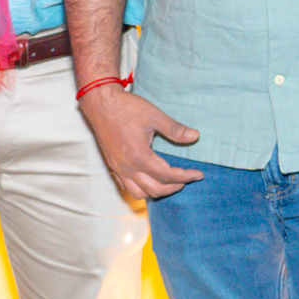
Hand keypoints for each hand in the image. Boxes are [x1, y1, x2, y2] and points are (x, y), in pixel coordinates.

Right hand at [78, 84, 200, 201]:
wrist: (100, 104)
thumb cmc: (126, 108)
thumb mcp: (154, 116)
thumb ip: (175, 129)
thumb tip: (195, 136)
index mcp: (140, 156)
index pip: (167, 175)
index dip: (186, 176)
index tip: (198, 174)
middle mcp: (128, 167)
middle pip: (156, 189)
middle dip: (175, 186)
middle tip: (187, 178)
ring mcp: (118, 169)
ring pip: (140, 193)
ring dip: (158, 191)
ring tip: (170, 182)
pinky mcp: (113, 167)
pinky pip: (127, 188)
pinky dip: (142, 189)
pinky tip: (150, 180)